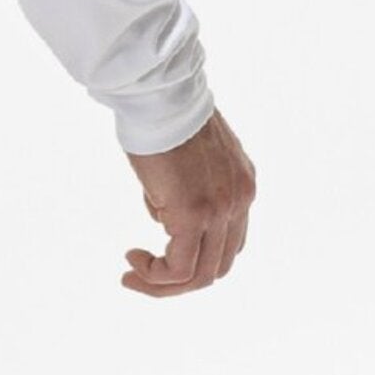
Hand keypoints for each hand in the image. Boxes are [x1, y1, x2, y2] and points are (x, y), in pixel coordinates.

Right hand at [120, 105, 254, 296]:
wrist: (157, 91)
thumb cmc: (161, 110)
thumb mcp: (185, 154)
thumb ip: (185, 185)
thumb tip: (165, 213)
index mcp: (241, 182)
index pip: (231, 239)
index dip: (197, 253)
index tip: (161, 249)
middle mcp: (240, 200)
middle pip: (220, 264)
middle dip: (181, 278)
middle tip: (144, 272)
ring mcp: (221, 209)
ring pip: (202, 275)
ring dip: (164, 284)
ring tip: (133, 274)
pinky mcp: (194, 213)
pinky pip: (180, 268)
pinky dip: (155, 275)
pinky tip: (133, 260)